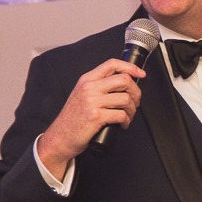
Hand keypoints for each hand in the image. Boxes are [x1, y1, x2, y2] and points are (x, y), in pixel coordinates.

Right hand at [36, 59, 144, 175]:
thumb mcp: (82, 95)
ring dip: (133, 110)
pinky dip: (127, 121)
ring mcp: (92, 101)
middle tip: (135, 102)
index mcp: (87, 80)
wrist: (60, 136)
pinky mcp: (96, 116)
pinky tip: (123, 125)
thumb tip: (123, 85)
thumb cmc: (73, 118)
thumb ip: (99, 86)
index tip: (141, 74)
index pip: (112, 64)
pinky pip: (121, 115)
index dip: (130, 67)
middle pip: (124, 80)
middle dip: (136, 92)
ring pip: (126, 98)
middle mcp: (89, 88)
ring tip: (128, 116)